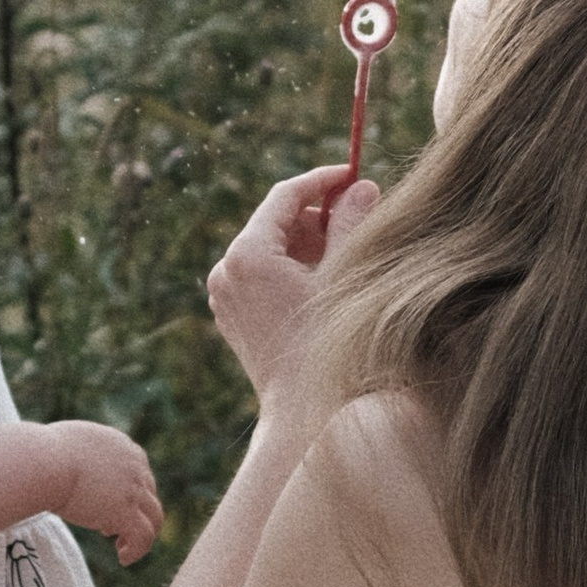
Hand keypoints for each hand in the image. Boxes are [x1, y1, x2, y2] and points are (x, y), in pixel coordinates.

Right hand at [46, 420, 164, 567]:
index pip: (139, 472)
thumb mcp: (70, 445)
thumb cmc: (42, 454)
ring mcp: (134, 489)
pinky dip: (137, 550)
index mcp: (122, 446)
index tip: (107, 507)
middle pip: (148, 495)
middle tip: (108, 529)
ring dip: (140, 535)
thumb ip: (79, 455)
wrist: (43, 463)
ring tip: (122, 549)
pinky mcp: (126, 512)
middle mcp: (134, 465)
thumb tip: (63, 466)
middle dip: (132, 513)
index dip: (127, 493)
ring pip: (154, 518)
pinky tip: (123, 559)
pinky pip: (143, 537)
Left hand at [206, 166, 380, 408]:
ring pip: (270, 248)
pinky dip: (291, 268)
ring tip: (347, 255)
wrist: (300, 411)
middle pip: (276, 221)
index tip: (353, 175)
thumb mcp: (342, 278)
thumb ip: (350, 225)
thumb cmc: (326, 345)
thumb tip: (362, 186)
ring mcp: (224, 293)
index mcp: (248, 254)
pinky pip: (261, 274)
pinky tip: (325, 283)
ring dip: (308, 244)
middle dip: (317, 216)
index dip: (322, 181)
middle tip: (360, 217)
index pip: (285, 196)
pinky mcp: (231, 313)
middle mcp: (226, 269)